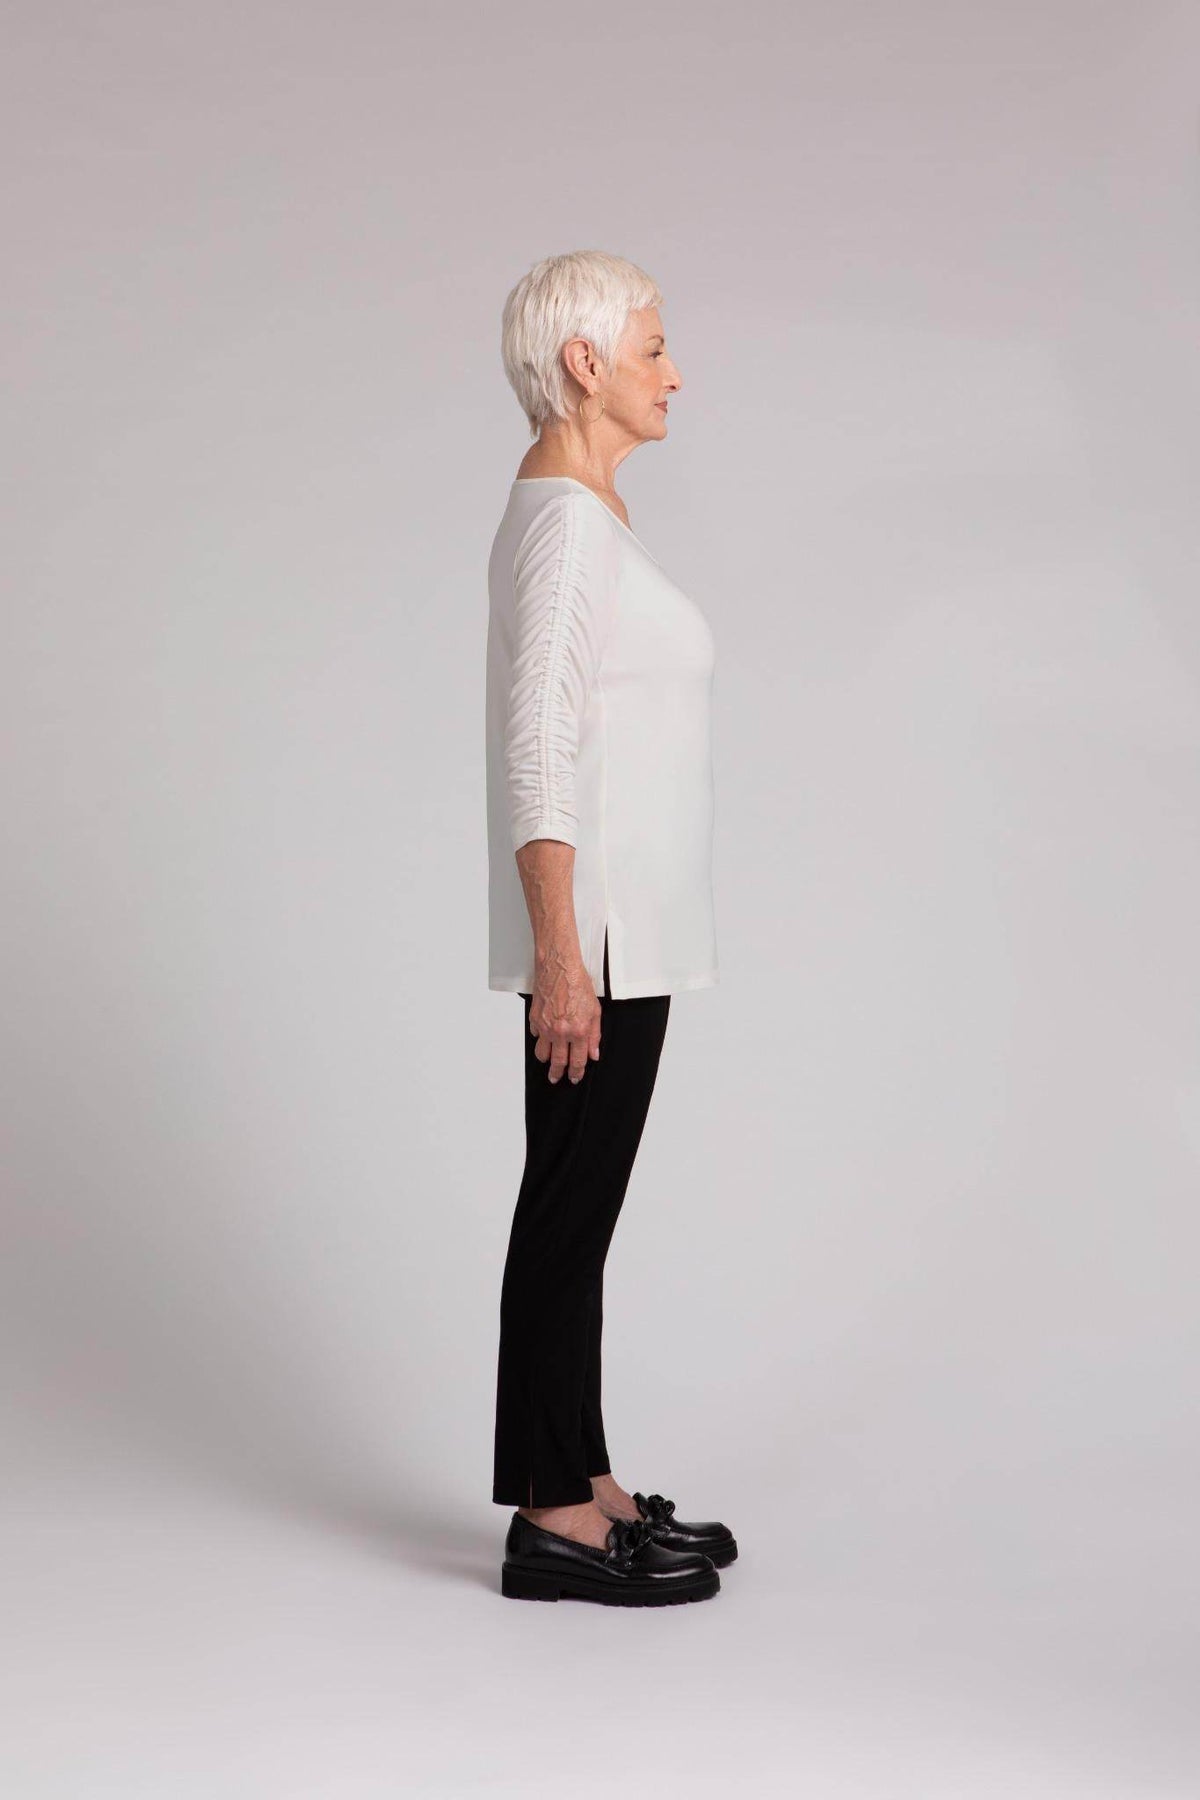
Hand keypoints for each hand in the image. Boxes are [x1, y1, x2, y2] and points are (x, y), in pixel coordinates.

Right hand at [528, 963, 602, 1083]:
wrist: (559, 967)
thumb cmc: (577, 984)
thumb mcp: (595, 1010)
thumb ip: (594, 1035)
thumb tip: (594, 1053)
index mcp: (578, 1031)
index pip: (577, 1061)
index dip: (576, 1072)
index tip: (575, 1077)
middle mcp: (560, 1032)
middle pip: (557, 1062)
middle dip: (557, 1074)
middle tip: (556, 1078)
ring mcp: (545, 1027)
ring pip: (542, 1053)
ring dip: (546, 1060)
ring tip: (549, 1061)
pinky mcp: (534, 1019)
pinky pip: (535, 1036)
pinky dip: (539, 1039)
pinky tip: (544, 1036)